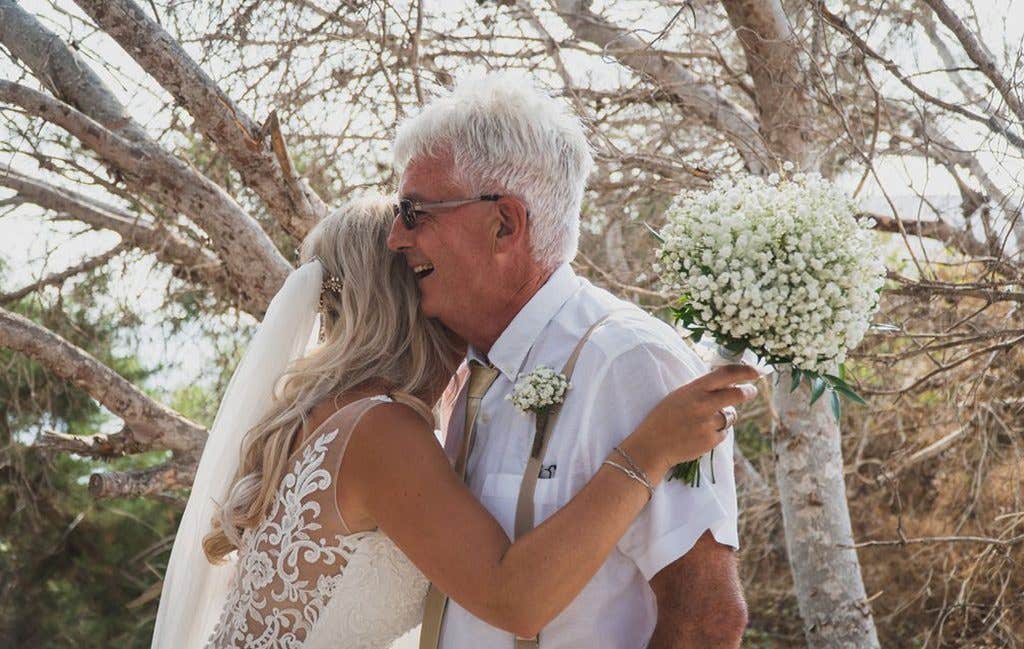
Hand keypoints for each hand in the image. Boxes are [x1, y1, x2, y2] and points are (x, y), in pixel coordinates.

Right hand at [621, 364, 759, 478]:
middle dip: (748, 392)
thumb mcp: (680, 396)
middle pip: (736, 394)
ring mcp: (707, 424)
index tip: (756, 371)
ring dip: (725, 417)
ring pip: (731, 416)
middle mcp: (703, 405)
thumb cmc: (665, 417)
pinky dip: (715, 433)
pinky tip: (698, 435)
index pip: (725, 374)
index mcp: (694, 390)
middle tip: (751, 391)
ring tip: (704, 422)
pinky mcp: (710, 441)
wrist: (653, 445)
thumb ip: (703, 390)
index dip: (744, 371)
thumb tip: (730, 383)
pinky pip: (723, 433)